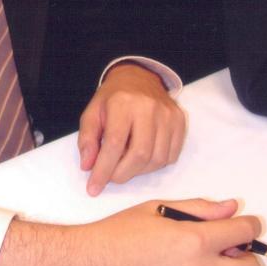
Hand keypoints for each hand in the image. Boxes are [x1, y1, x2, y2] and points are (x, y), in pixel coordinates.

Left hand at [77, 63, 185, 194]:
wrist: (139, 78)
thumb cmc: (113, 98)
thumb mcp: (92, 113)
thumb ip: (87, 139)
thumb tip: (88, 166)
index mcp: (122, 103)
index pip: (114, 144)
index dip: (103, 170)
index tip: (93, 188)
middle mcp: (148, 108)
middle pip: (139, 155)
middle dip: (122, 174)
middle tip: (110, 178)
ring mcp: (168, 115)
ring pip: (157, 159)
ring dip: (138, 172)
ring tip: (125, 166)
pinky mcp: (179, 121)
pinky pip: (171, 156)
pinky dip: (154, 165)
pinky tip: (142, 159)